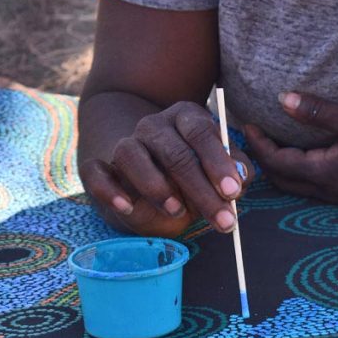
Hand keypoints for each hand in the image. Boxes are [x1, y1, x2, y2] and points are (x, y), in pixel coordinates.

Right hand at [79, 101, 253, 236]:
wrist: (143, 184)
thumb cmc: (191, 177)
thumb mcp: (218, 173)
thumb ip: (236, 172)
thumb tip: (241, 177)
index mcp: (186, 118)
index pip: (201, 132)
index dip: (218, 163)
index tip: (233, 192)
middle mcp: (153, 126)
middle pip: (175, 152)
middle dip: (200, 190)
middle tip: (221, 220)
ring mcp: (124, 144)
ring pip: (132, 155)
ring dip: (156, 186)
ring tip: (177, 211)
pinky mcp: (98, 166)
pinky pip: (96, 173)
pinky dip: (110, 191)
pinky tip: (127, 207)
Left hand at [243, 92, 337, 204]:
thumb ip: (320, 112)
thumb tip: (284, 99)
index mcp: (324, 173)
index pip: (276, 161)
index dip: (258, 144)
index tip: (247, 124)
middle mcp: (327, 189)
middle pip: (281, 179)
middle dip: (262, 158)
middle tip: (253, 135)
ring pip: (296, 185)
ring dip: (279, 166)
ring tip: (272, 143)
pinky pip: (312, 184)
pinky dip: (298, 170)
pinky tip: (305, 153)